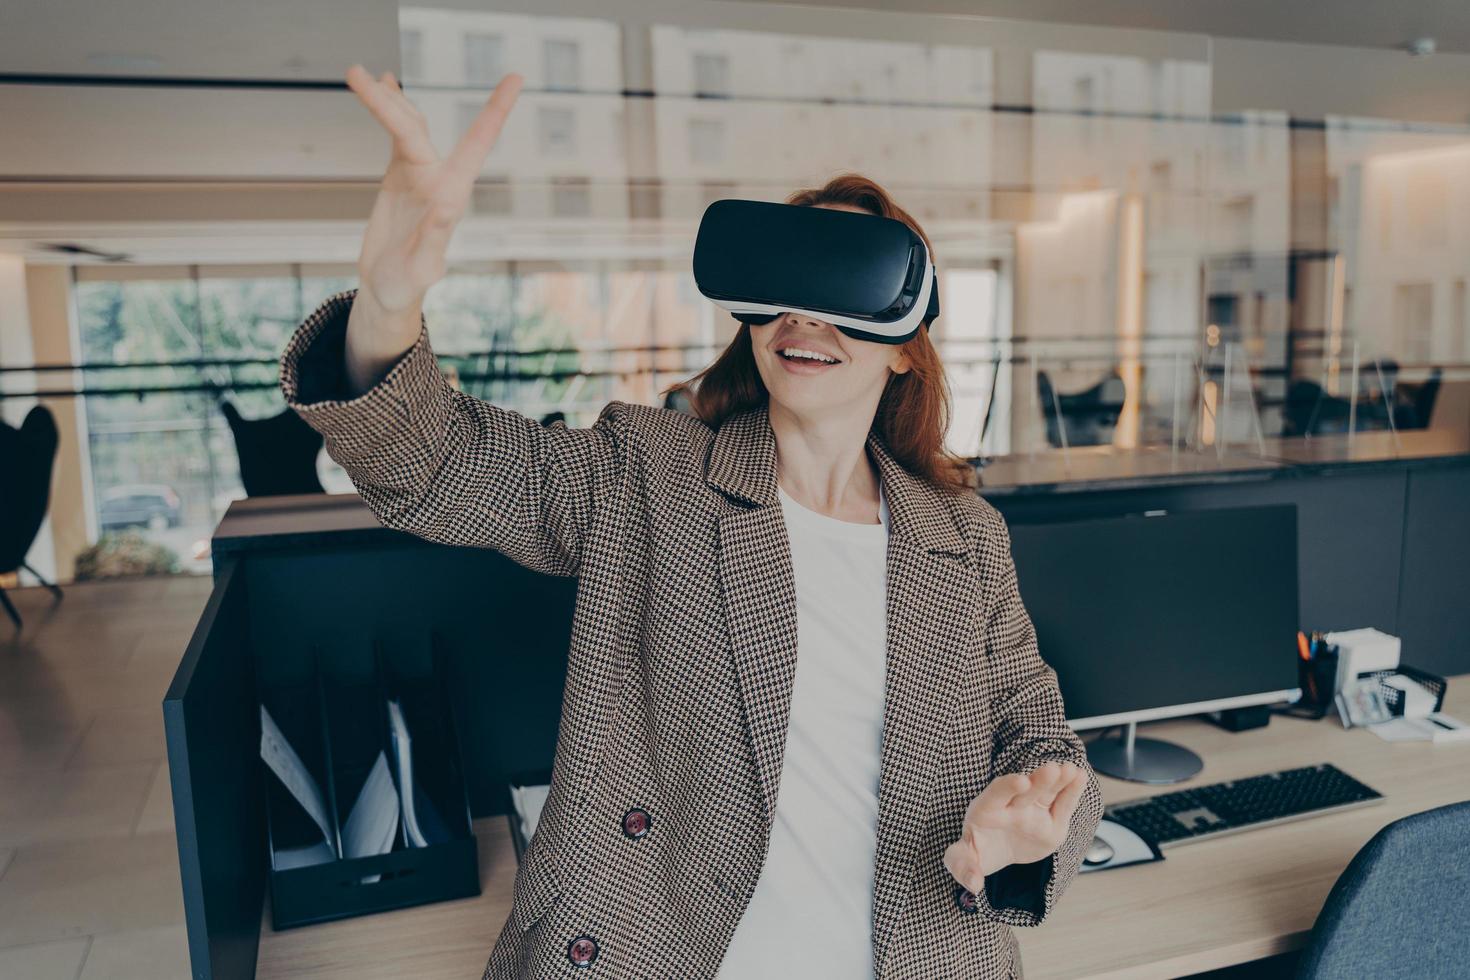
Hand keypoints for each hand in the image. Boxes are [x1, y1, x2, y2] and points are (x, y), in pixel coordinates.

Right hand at [340, 64, 522, 391]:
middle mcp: (439, 177)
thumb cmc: (408, 285)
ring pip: (405, 124)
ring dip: (382, 99)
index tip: (516, 77)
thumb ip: (434, 239)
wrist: (389, 288)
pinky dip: (389, 107)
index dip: (496, 110)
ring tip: (355, 73)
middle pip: (416, 127)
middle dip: (390, 101)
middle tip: (356, 74)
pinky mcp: (401, 173)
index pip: (477, 143)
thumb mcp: (422, 269)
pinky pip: (397, 132)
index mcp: (452, 195)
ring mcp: (420, 172)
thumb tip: (447, 206)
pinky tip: (383, 84)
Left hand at [942, 760, 1087, 893]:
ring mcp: (1032, 810)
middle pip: (1026, 791)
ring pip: (1047, 792)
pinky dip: (1072, 791)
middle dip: (1039, 780)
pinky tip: (1081, 777)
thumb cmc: (976, 851)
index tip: (1022, 781)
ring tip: (1072, 770)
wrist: (996, 849)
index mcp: (986, 810)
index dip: (1007, 786)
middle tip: (1052, 769)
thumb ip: (963, 867)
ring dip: (1059, 780)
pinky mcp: (1052, 820)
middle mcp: (1011, 806)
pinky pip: (1063, 804)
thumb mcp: (962, 860)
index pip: (996, 794)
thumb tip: (973, 884)